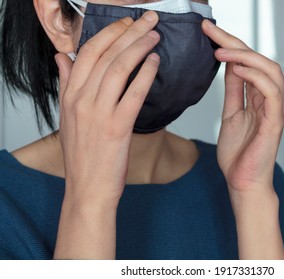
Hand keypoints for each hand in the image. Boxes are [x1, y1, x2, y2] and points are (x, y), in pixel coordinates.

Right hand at [54, 11, 159, 258]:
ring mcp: (98, 113)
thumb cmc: (82, 155)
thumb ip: (66, 84)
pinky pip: (134, 93)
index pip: (87, 53)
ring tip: (154, 36)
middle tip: (148, 20)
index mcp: (69, 95)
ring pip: (119, 68)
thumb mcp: (67, 117)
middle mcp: (81, 100)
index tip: (125, 22)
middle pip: (106, 55)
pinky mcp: (117, 127)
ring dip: (139, 47)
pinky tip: (156, 63)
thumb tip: (62, 58)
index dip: (109, 33)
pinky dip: (146, 74)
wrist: (88, 188)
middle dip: (129, 32)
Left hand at [203, 20, 283, 193]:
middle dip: (234, 42)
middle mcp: (268, 100)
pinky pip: (272, 93)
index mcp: (258, 98)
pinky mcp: (275, 123)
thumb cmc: (238, 154)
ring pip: (271, 71)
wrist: (242, 182)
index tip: (207, 31)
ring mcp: (274, 110)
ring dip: (246, 56)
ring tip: (221, 50)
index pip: (247, 63)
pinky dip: (257, 77)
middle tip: (210, 30)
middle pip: (259, 60)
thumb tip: (228, 67)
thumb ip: (234, 91)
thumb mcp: (231, 115)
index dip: (229, 44)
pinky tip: (238, 69)